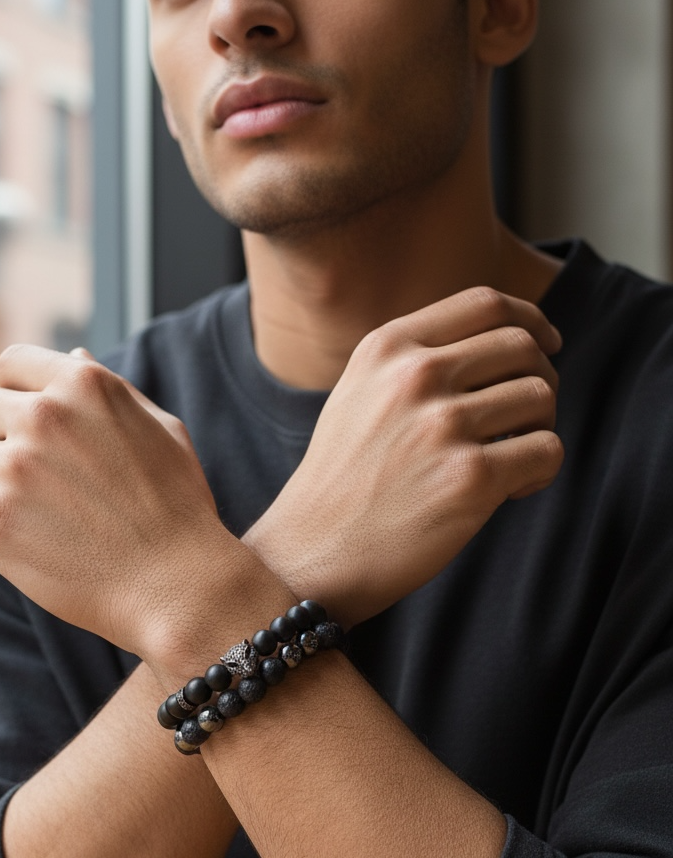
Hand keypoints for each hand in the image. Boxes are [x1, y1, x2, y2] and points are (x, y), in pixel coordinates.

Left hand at [0, 346, 229, 655]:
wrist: (180, 586)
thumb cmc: (179, 512)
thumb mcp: (162, 431)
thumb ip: (112, 391)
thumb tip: (72, 353)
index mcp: (85, 385)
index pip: (11, 364)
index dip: (11, 396)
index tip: (21, 429)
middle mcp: (45, 416)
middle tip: (25, 483)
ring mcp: (16, 468)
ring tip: (18, 518)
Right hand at [245, 287, 563, 628]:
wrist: (311, 554)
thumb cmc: (340, 483)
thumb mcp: (358, 394)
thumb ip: (413, 360)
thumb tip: (498, 344)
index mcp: (387, 348)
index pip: (484, 303)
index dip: (530, 320)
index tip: (546, 344)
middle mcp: (415, 377)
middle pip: (522, 346)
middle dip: (541, 378)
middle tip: (529, 416)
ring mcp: (443, 426)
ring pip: (541, 396)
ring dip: (540, 427)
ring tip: (511, 458)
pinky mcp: (469, 478)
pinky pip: (546, 451)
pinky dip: (541, 471)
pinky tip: (510, 490)